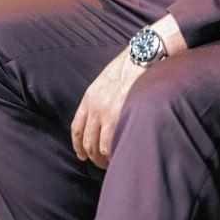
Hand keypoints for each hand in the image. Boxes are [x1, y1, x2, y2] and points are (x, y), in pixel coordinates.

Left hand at [70, 47, 143, 169]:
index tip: (81, 154)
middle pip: (86, 141)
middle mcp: (94, 106)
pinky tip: (120, 156)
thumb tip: (104, 115)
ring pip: (98, 148)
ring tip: (112, 163)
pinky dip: (113, 155)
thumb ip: (102, 97)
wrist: (142, 56)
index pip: (77, 127)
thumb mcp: (107, 80)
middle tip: (100, 162)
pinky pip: (111, 145)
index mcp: (90, 97)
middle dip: (92, 156)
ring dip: (103, 159)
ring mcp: (106, 113)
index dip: (78, 144)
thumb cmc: (130, 67)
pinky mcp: (119, 117)